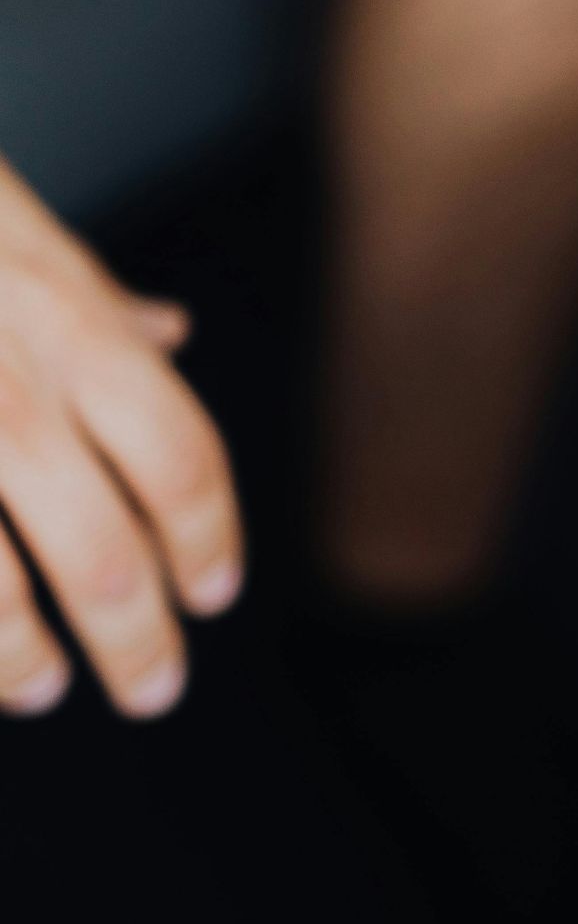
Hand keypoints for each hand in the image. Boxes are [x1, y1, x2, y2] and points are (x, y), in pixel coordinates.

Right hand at [0, 160, 242, 717]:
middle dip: (138, 638)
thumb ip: (95, 302)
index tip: (212, 595)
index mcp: (71, 326)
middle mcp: (7, 384)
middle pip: (104, 553)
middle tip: (155, 688)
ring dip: (21, 659)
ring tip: (44, 688)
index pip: (180, 461)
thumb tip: (174, 332)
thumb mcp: (21, 234)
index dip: (207, 540)